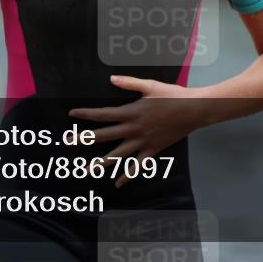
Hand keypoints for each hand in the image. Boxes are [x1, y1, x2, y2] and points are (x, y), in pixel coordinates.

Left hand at [68, 75, 206, 187]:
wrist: (194, 110)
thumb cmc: (173, 95)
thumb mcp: (151, 85)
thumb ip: (129, 83)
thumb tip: (111, 79)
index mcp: (132, 112)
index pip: (103, 114)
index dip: (86, 115)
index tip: (72, 115)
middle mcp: (134, 129)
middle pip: (105, 135)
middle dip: (85, 138)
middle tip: (68, 141)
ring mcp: (143, 142)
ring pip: (119, 155)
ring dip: (102, 163)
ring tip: (88, 170)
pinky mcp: (153, 150)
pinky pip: (139, 166)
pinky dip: (128, 175)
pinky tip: (118, 183)